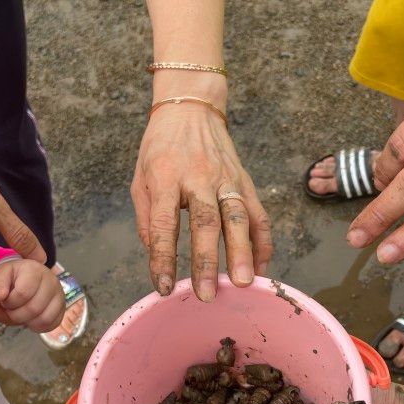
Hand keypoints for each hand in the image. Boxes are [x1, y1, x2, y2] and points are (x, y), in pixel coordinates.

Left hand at [0, 259, 63, 331]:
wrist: (27, 277)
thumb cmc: (13, 276)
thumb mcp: (0, 274)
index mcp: (35, 270)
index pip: (23, 294)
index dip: (10, 302)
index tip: (5, 299)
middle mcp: (52, 281)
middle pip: (34, 309)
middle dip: (17, 314)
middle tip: (12, 308)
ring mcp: (60, 295)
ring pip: (44, 319)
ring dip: (28, 321)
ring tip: (21, 313)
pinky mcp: (63, 308)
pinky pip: (52, 324)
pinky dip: (39, 326)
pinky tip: (31, 319)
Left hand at [131, 105, 272, 301]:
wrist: (190, 109)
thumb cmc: (160, 149)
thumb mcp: (140, 179)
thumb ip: (149, 220)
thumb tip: (157, 258)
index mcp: (165, 177)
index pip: (165, 223)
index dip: (164, 257)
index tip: (165, 287)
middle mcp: (199, 178)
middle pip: (206, 222)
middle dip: (207, 262)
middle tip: (208, 294)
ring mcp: (227, 179)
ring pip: (238, 217)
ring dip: (242, 253)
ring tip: (244, 283)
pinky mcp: (245, 181)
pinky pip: (258, 214)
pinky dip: (262, 242)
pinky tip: (261, 267)